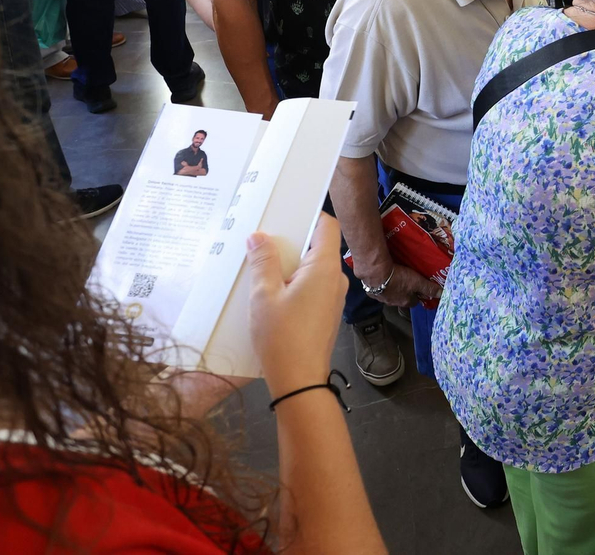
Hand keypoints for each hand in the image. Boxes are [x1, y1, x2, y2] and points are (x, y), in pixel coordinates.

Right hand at [248, 213, 349, 397]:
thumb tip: (259, 236)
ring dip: (289, 264)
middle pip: (317, 246)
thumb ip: (263, 262)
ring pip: (312, 268)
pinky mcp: (327, 312)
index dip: (309, 215)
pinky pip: (312, 286)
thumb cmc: (282, 336)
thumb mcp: (264, 295)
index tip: (286, 212)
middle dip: (291, 241)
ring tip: (261, 264)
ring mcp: (333, 297)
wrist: (299, 381)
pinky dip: (294, 282)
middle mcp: (335, 278)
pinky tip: (270, 290)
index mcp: (324, 267)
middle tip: (263, 238)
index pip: (327, 226)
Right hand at [367, 263, 439, 308]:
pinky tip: (382, 278)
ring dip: (393, 289)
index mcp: (405, 302)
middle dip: (405, 292)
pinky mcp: (371, 292)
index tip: (418, 287)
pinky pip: (379, 290)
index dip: (417, 295)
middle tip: (406, 281)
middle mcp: (393, 303)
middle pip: (402, 299)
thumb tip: (442, 294)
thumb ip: (429, 288)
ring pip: (390, 295)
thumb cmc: (399, 278)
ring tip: (394, 278)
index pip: (414, 302)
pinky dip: (381, 285)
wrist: (376, 274)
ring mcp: (381, 298)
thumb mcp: (417, 282)